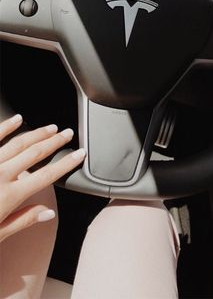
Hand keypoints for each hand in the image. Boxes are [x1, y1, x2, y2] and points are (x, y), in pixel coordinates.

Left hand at [0, 114, 84, 241]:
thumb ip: (23, 220)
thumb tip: (47, 213)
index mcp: (9, 195)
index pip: (46, 176)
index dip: (66, 164)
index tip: (79, 155)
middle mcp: (1, 175)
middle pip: (36, 153)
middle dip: (55, 142)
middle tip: (68, 133)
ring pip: (18, 142)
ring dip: (37, 133)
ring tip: (51, 127)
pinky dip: (7, 126)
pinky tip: (17, 119)